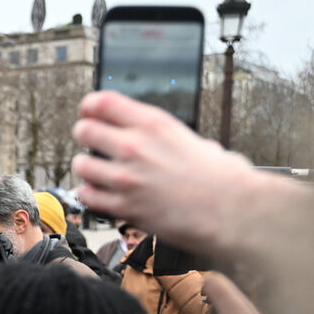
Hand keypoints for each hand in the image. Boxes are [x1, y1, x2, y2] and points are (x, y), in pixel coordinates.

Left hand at [69, 91, 313, 262]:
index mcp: (154, 124)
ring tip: (96, 172)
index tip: (88, 113)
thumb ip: (170, 139)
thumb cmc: (224, 179)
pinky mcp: (124, 206)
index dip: (89, 107)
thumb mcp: (196, 140)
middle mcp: (136, 147)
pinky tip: (100, 194)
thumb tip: (168, 143)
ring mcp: (127, 177)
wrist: (234, 212)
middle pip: (83, 130)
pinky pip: (87, 195)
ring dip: (86, 168)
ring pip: (80, 164)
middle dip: (85, 136)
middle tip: (93, 145)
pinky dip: (89, 195)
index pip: (103, 102)